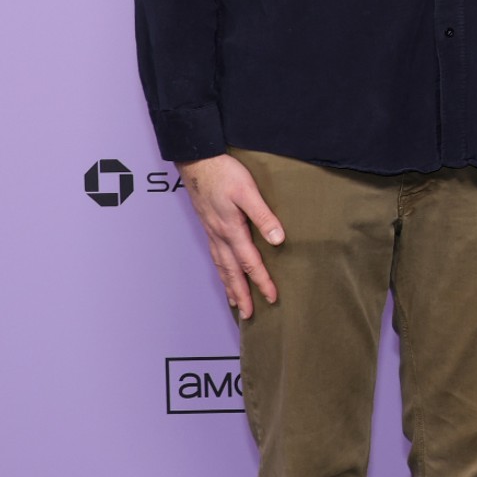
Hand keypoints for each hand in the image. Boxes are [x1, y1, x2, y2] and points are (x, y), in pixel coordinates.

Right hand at [180, 153, 284, 319]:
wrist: (198, 161)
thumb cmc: (224, 173)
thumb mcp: (248, 192)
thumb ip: (263, 216)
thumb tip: (278, 239)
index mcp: (231, 230)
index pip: (250, 263)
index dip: (262, 281)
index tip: (272, 297)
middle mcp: (219, 236)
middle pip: (232, 272)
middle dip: (241, 294)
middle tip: (248, 315)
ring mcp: (212, 232)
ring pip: (221, 266)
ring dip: (229, 286)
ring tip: (235, 303)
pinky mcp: (209, 226)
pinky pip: (215, 256)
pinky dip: (221, 271)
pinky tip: (224, 273)